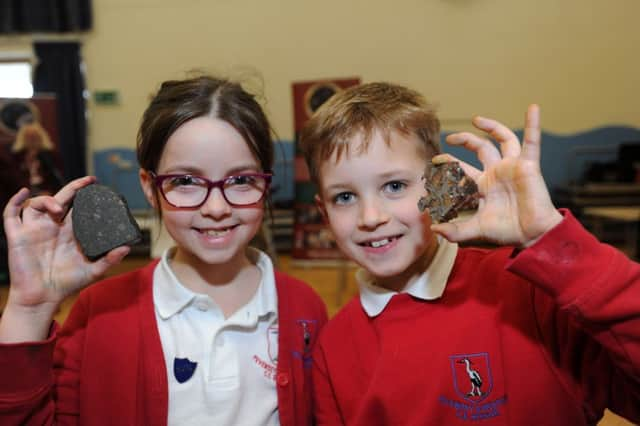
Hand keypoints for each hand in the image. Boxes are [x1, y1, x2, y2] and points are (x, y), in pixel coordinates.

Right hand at [0, 177, 129, 341]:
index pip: (77, 207)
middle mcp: (52, 227)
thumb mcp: (93, 271)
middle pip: (61, 199)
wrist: (43, 298)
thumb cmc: (67, 284)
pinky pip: (11, 214)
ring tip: (58, 208)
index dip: (85, 195)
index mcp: (69, 232)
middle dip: (74, 188)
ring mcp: (34, 230)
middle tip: (89, 181)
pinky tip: (24, 192)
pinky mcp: (18, 236)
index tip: (98, 185)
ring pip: (37, 204)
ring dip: (47, 200)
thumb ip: (109, 259)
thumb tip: (126, 248)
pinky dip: (15, 201)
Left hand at [431, 104, 561, 246]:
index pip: (463, 169)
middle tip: (450, 138)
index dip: (449, 164)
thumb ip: (455, 231)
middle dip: (465, 140)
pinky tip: (533, 108)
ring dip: (491, 126)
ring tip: (476, 119)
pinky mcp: (529, 166)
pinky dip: (533, 124)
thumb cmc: (507, 232)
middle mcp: (497, 172)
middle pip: (480, 148)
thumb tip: (434, 229)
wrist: (532, 236)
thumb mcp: (476, 230)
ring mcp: (512, 167)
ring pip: (502, 139)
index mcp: (483, 185)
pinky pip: (532, 142)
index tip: (434, 161)